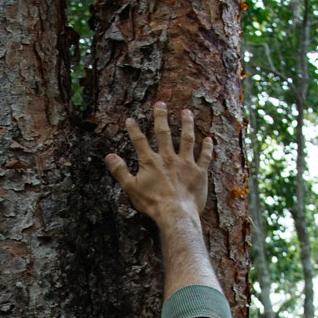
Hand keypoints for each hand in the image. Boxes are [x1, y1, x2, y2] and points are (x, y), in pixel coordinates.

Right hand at [104, 101, 212, 224]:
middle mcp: (169, 158)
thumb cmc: (153, 203)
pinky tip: (209, 139)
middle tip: (161, 104)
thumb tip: (109, 156)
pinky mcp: (199, 172)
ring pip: (187, 139)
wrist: (176, 214)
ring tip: (186, 112)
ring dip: (186, 124)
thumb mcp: (131, 188)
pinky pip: (205, 157)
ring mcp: (185, 163)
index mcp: (151, 162)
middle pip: (164, 133)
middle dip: (161, 117)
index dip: (134, 129)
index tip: (130, 119)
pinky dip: (207, 148)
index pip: (140, 141)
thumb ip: (120, 171)